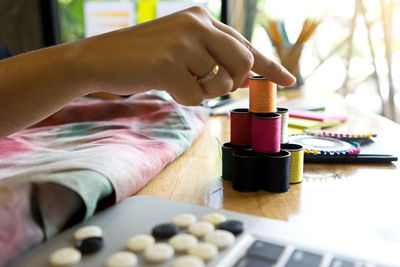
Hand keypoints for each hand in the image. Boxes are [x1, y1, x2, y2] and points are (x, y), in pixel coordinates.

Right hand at [74, 6, 294, 104]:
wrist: (99, 58)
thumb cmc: (143, 57)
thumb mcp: (182, 46)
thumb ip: (212, 55)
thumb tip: (243, 75)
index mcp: (202, 17)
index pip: (245, 43)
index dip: (269, 64)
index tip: (288, 79)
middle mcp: (197, 23)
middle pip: (242, 62)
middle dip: (231, 81)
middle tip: (207, 83)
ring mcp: (183, 42)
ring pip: (220, 83)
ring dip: (201, 91)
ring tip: (176, 78)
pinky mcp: (170, 64)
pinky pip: (195, 97)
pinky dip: (182, 99)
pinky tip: (162, 84)